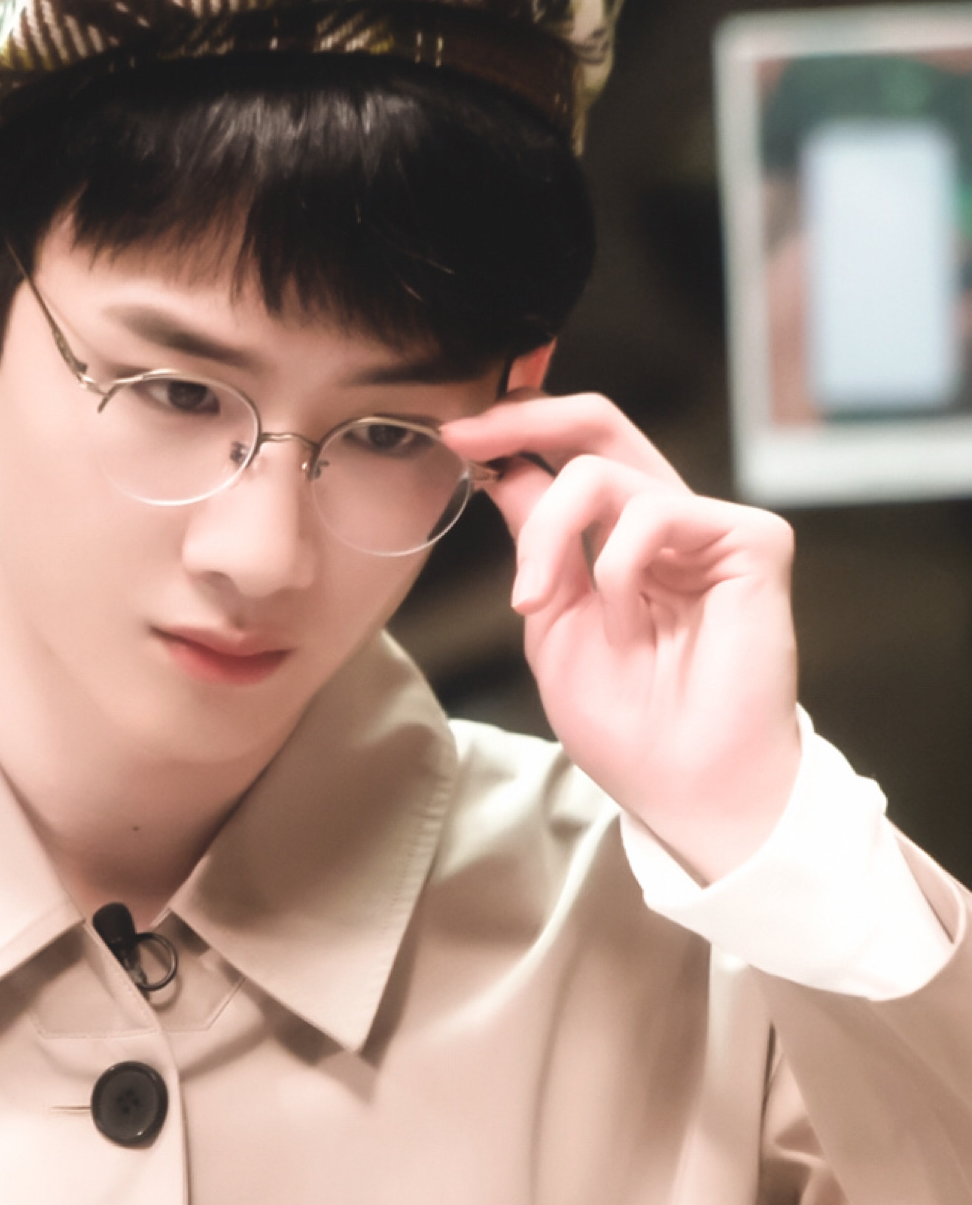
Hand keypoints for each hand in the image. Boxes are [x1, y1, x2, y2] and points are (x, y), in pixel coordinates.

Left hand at [439, 387, 800, 881]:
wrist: (683, 786)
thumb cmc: (626, 724)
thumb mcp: (552, 620)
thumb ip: (536, 540)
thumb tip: (503, 463)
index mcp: (623, 541)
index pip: (572, 457)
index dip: (515, 433)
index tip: (453, 435)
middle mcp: (668, 524)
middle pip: (599, 425)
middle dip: (524, 418)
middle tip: (468, 434)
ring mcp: (710, 530)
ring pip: (604, 472)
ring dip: (548, 535)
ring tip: (536, 602)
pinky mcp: (751, 542)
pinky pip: (657, 512)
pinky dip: (618, 568)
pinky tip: (624, 623)